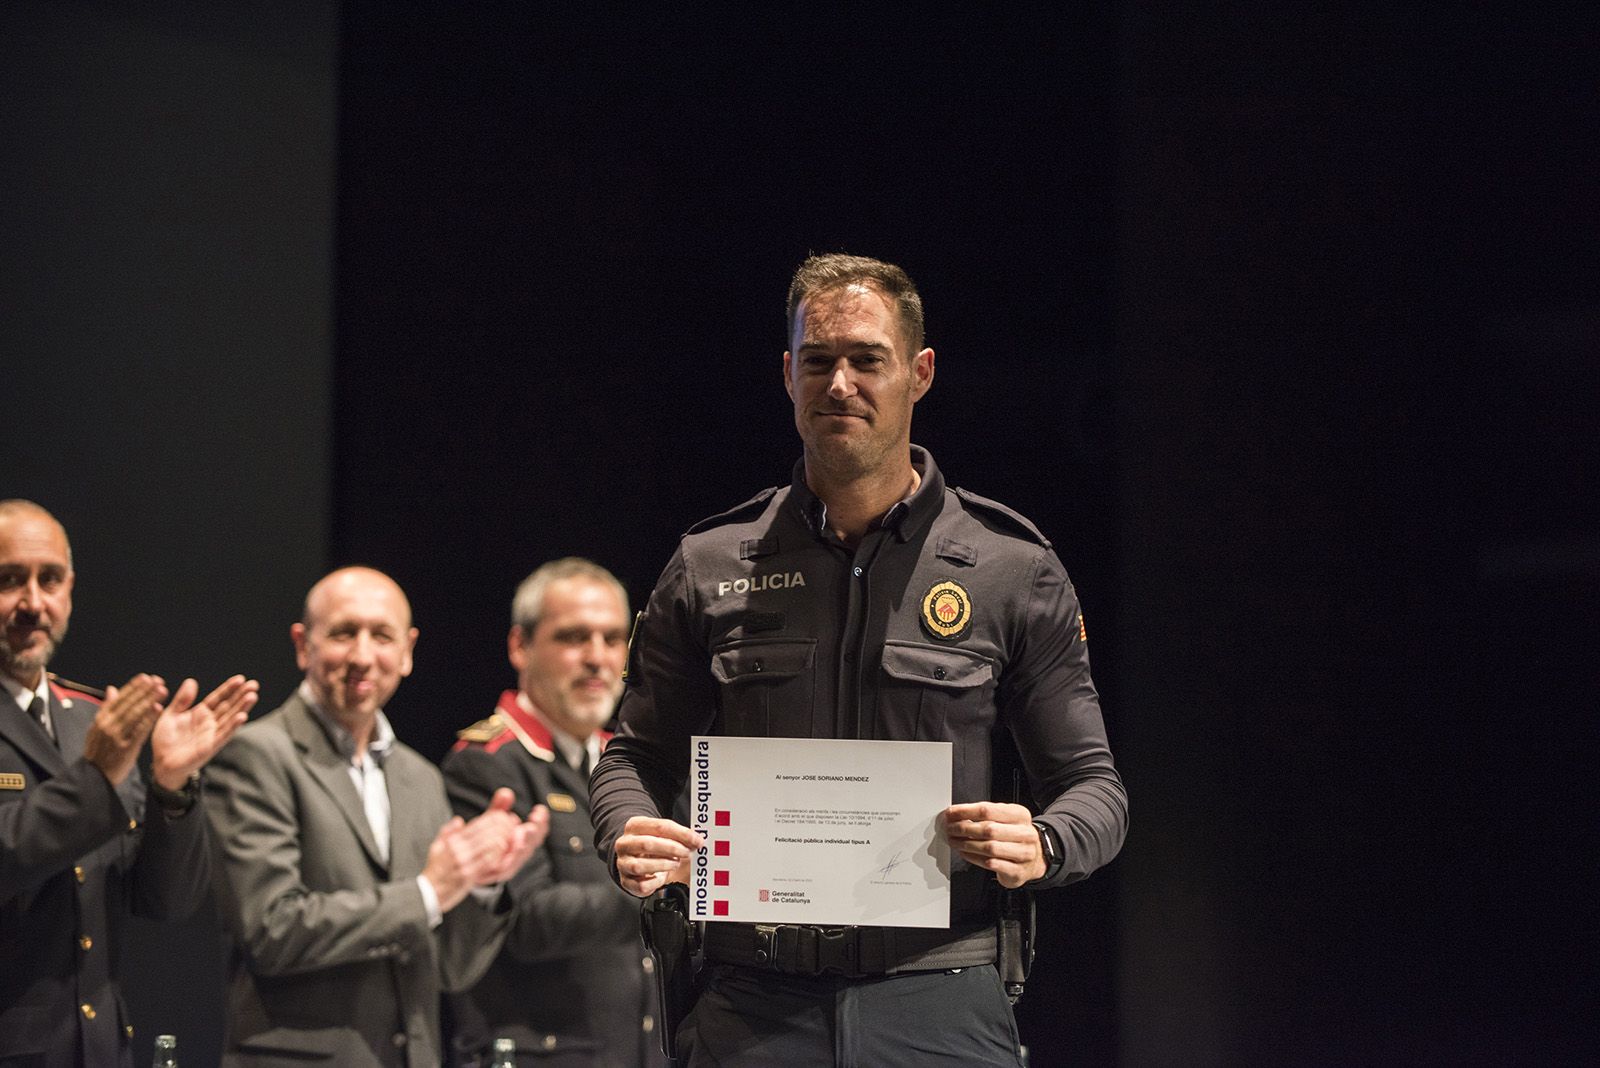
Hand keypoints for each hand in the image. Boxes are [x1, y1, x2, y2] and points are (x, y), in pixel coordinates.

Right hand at [83, 674, 168, 785]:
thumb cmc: (99, 750)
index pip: (119, 699)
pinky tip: (159, 709)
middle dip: (144, 691)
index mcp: (101, 719)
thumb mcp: (97, 728)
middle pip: (128, 704)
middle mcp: (108, 725)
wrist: (93, 776)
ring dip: (149, 701)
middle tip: (158, 681)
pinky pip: (139, 730)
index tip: (146, 677)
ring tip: (162, 690)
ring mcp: (116, 736)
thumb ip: (106, 708)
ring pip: (135, 715)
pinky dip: (149, 719)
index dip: (133, 687)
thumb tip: (112, 688)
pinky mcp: (126, 748)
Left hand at [150, 675, 258, 790]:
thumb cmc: (165, 741)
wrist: (161, 763)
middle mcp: (210, 723)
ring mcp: (212, 734)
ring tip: (252, 696)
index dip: (229, 689)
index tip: (241, 678)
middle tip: (254, 684)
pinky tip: (243, 716)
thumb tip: (192, 681)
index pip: (218, 698)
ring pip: (230, 718)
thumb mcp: (170, 715)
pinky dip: (233, 726)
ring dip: (242, 708)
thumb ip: (182, 700)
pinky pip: (223, 734)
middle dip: (241, 695)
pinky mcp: (210, 746)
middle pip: (229, 706)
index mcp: (201, 713)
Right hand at [423, 788, 548, 910]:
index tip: (505, 816)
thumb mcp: (437, 847)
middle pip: (487, 831)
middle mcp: (459, 849)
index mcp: (453, 840)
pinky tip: (506, 853)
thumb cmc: (435, 870)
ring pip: (490, 844)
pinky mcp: (469, 875)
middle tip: (513, 826)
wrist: (428, 893)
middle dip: (503, 826)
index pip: (478, 823)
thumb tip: (459, 820)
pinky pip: (488, 862)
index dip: (495, 818)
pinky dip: (499, 855)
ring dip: (505, 839)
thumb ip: (448, 832)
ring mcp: (464, 862)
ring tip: (513, 837)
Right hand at [615, 815, 701, 897]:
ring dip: (663, 865)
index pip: (659, 826)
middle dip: (672, 849)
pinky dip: (655, 883)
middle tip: (687, 853)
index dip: (681, 833)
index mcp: (634, 826)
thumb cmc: (652, 847)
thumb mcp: (663, 836)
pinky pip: (641, 885)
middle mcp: (624, 843)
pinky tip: (661, 877)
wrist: (634, 860)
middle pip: (647, 844)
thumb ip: (678, 836)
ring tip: (674, 864)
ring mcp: (623, 863)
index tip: (697, 840)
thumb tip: (696, 840)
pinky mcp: (625, 881)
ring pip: (640, 865)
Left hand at [943, 802, 1046, 888]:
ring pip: (989, 848)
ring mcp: (1024, 854)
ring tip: (955, 842)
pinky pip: (991, 865)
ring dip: (967, 845)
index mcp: (1020, 815)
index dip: (965, 811)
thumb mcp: (1006, 818)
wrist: (1036, 859)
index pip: (988, 810)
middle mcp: (1025, 833)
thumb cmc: (1015, 836)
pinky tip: (965, 853)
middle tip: (950, 829)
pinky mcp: (1018, 871)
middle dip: (964, 829)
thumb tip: (956, 814)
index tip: (950, 813)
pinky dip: (974, 859)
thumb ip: (985, 815)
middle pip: (988, 829)